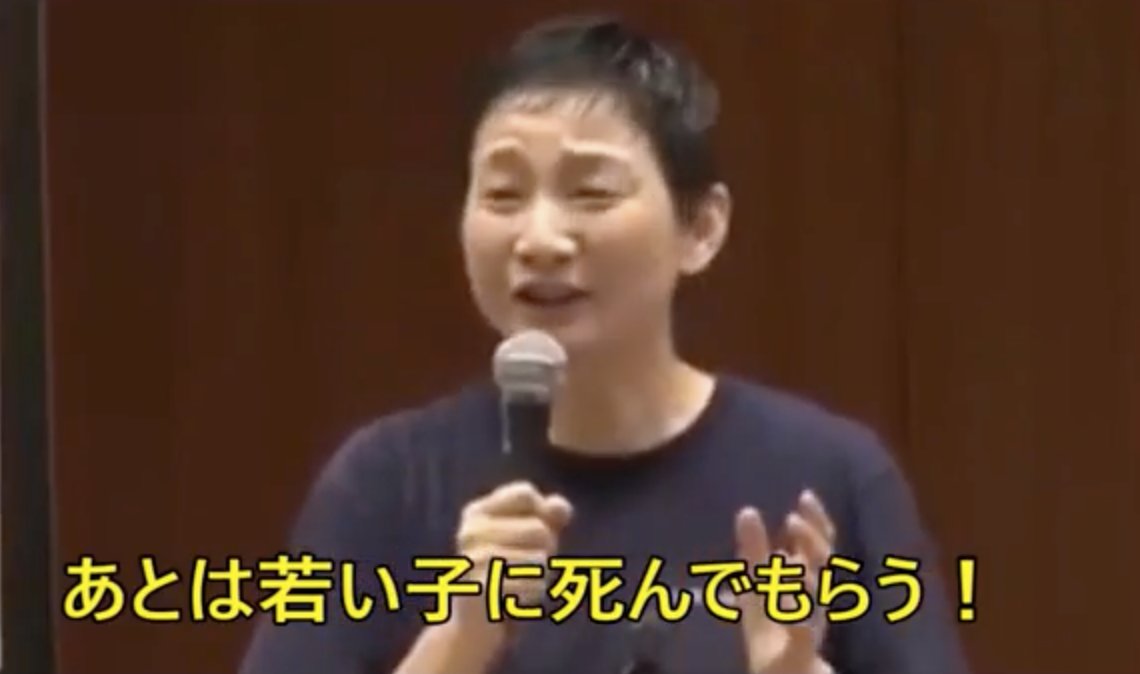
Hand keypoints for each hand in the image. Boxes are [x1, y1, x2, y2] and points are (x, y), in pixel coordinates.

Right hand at [395, 482, 572, 673]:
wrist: (476, 625)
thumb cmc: (509, 572)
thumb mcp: (531, 538)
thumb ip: (549, 516)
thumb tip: (561, 505)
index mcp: (478, 512)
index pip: (526, 494)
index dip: (543, 514)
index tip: (529, 536)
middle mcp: (469, 531)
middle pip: (539, 528)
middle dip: (545, 551)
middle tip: (522, 568)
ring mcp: (472, 561)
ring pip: (539, 559)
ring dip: (539, 576)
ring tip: (518, 585)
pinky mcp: (480, 591)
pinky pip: (533, 585)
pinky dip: (534, 594)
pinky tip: (516, 601)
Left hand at [735, 490, 836, 673]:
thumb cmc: (772, 633)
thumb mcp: (756, 590)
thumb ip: (754, 553)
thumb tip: (746, 510)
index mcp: (802, 583)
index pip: (815, 546)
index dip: (814, 523)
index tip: (807, 496)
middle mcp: (810, 600)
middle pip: (820, 566)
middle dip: (810, 543)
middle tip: (793, 521)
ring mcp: (808, 626)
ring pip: (814, 598)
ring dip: (804, 580)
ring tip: (791, 561)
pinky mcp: (801, 654)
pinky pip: (801, 638)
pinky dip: (797, 624)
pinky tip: (792, 612)